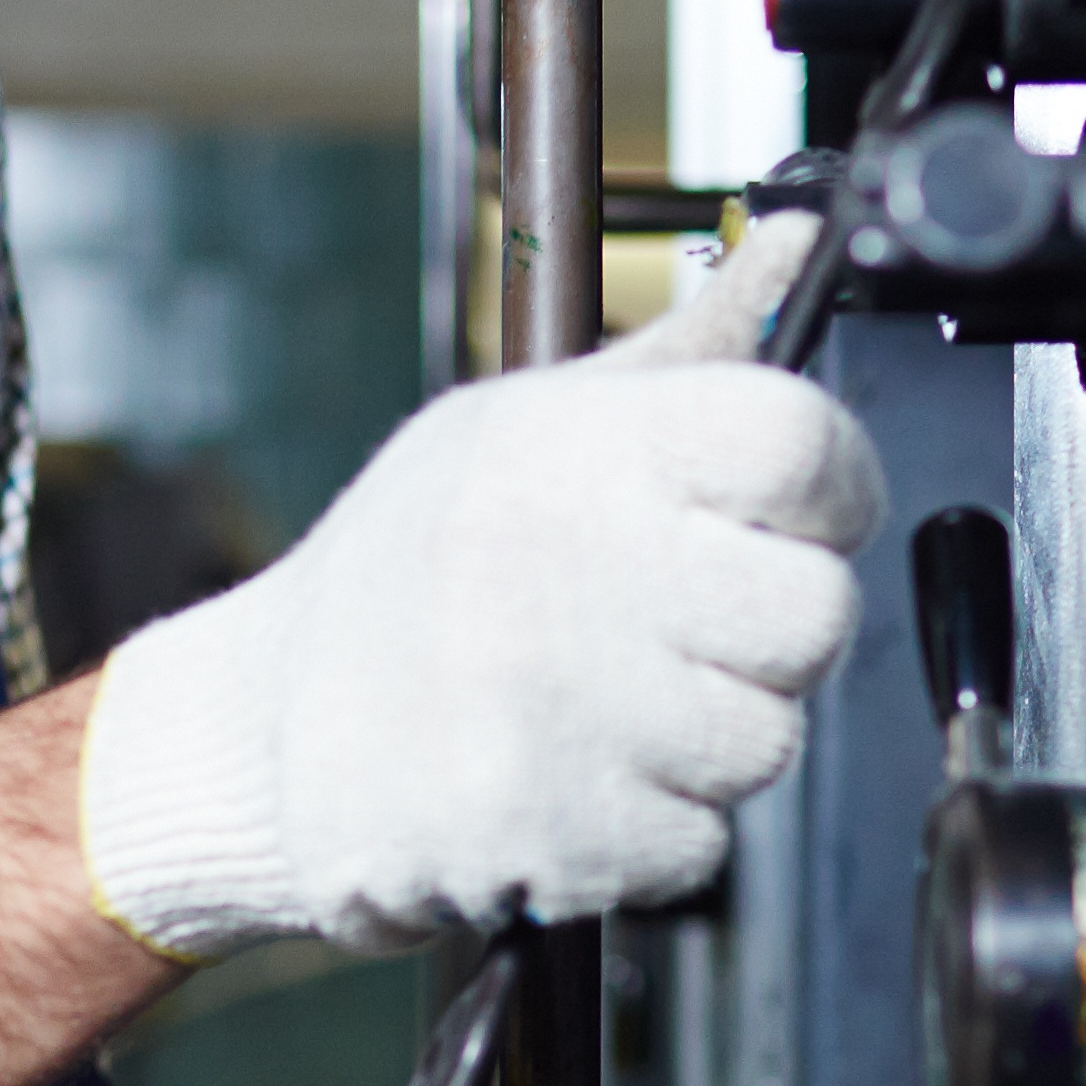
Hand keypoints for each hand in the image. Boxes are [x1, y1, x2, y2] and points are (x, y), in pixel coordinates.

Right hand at [77, 221, 883, 962]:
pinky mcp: (544, 835)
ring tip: (603, 709)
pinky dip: (648, 828)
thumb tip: (801, 244)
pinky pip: (697, 841)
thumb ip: (679, 360)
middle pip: (814, 612)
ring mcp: (550, 712)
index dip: (829, 486)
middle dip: (770, 635)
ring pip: (765, 740)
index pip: (796, 441)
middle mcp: (556, 569)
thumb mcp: (519, 426)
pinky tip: (567, 780)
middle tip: (680, 629)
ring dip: (707, 740)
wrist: (255, 737)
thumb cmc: (405, 572)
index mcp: (562, 449)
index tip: (790, 513)